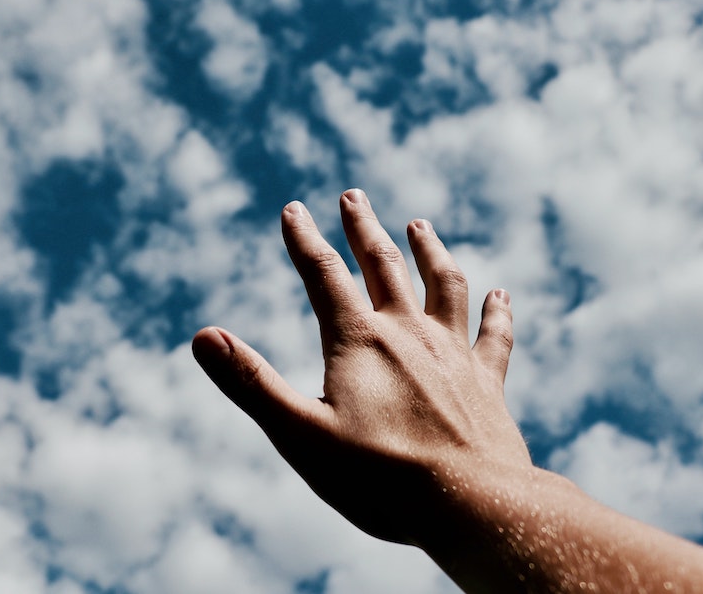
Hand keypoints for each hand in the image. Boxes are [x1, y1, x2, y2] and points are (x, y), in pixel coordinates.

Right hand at [193, 189, 531, 548]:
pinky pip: (495, 336)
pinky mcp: (488, 382)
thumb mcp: (300, 434)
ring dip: (429, 251)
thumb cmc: (381, 478)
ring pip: (442, 285)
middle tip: (353, 196)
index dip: (304, 239)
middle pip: (383, 265)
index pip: (323, 275)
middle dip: (364, 228)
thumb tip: (202, 337)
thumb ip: (250, 383)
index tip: (293, 209)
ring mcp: (453, 354)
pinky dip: (497, 312)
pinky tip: (500, 294)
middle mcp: (408, 334)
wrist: (473, 507)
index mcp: (359, 341)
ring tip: (419, 226)